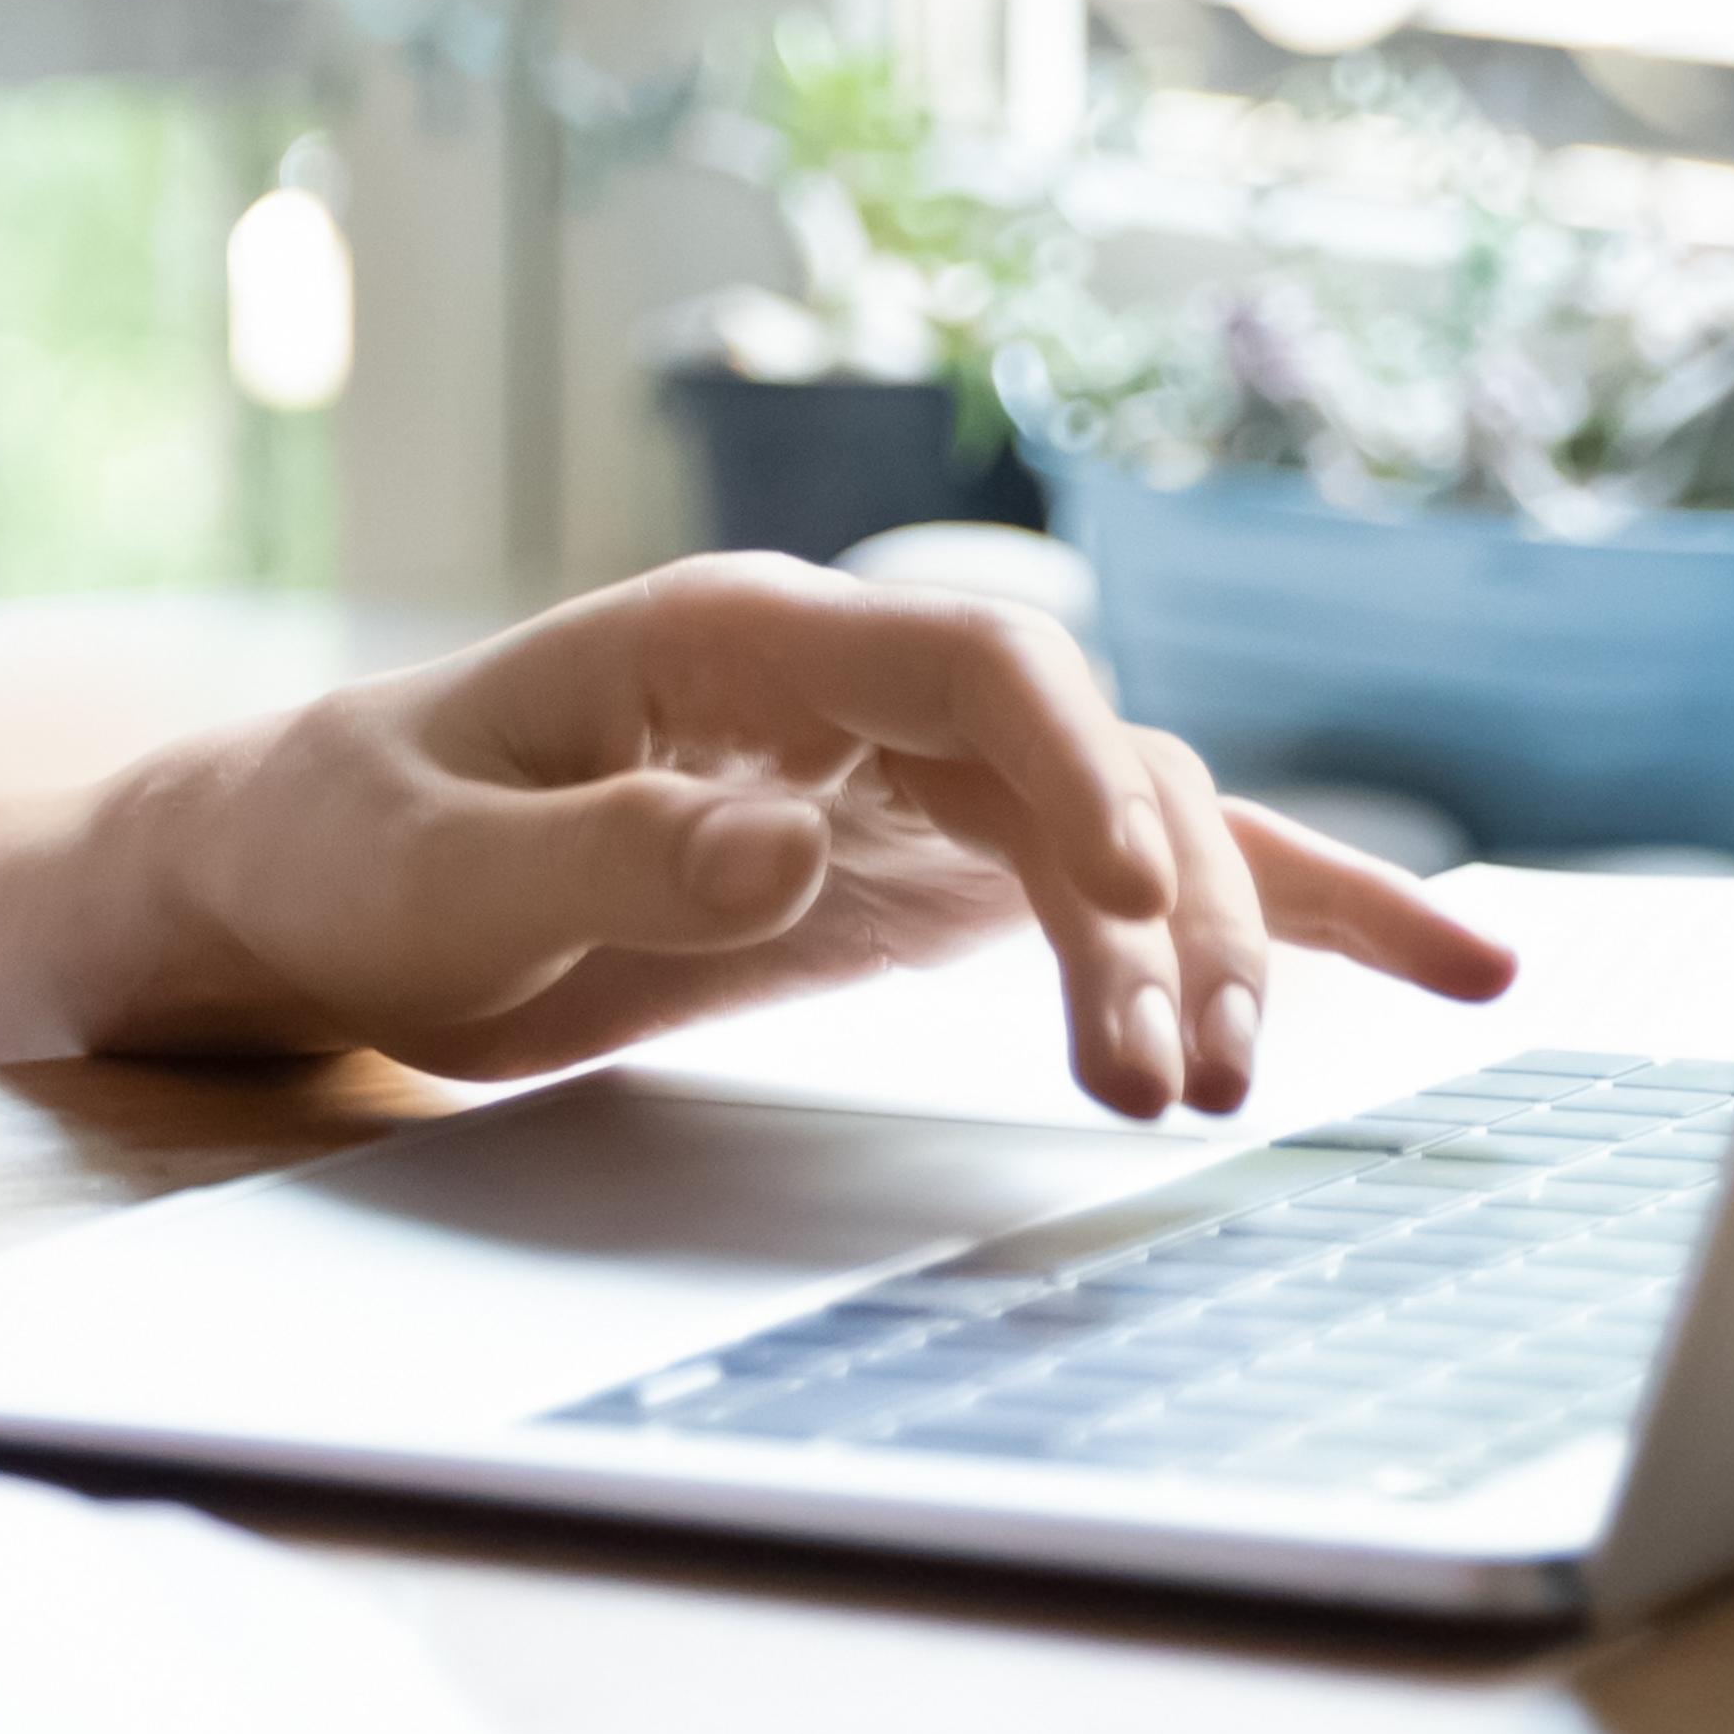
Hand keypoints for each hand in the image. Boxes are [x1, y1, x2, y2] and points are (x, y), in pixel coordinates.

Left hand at [117, 558, 1523, 1116]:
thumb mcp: (432, 869)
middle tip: (1170, 1082)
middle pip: (1079, 755)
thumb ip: (608, 856)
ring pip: (1128, 821)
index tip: (1121, 922)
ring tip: (1220, 1090)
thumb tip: (782, 843)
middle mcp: (846, 686)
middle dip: (1155, 908)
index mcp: (734, 643)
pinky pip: (1114, 882)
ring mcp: (899, 776)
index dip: (1067, 776)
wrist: (293, 879)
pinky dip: (1266, 920)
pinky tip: (1440, 971)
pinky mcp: (920, 871)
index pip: (972, 666)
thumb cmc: (341, 849)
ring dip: (1207, 945)